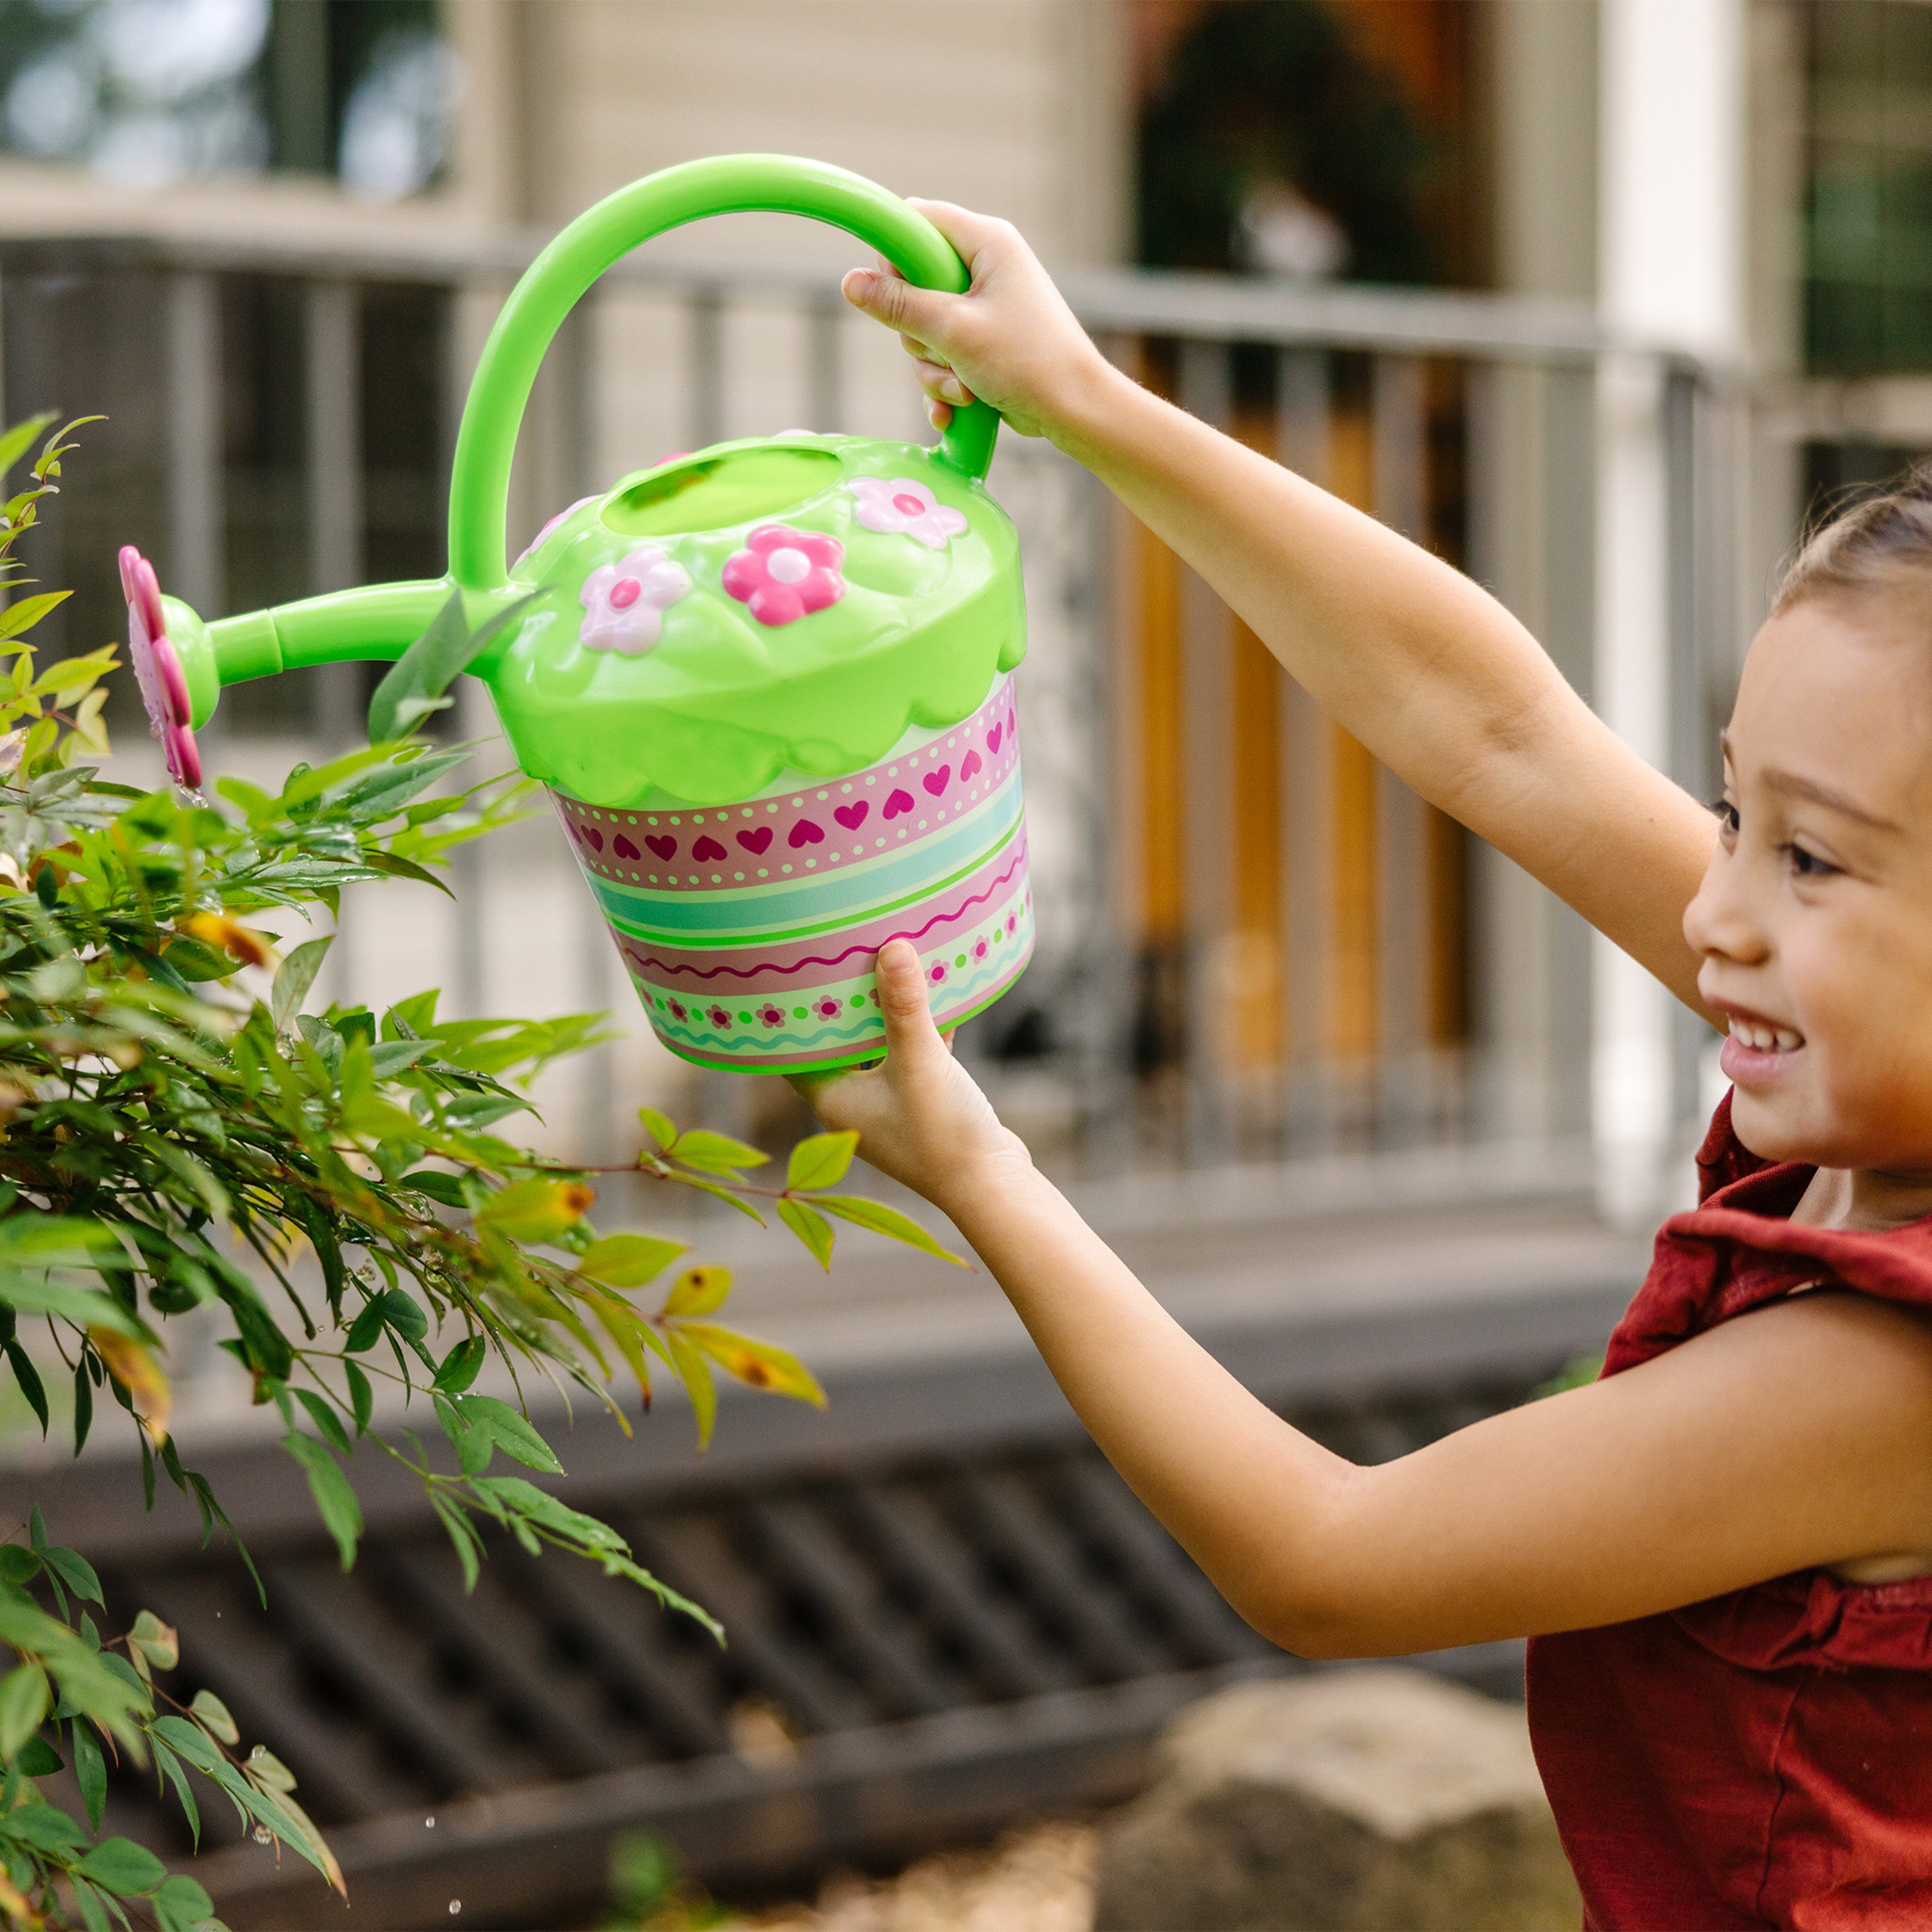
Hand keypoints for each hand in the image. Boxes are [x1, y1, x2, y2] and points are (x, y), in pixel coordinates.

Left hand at [791, 939, 1030, 1214]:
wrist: (992, 1185)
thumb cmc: (943, 1134)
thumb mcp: (921, 1061)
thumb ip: (905, 1006)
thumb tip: (892, 947)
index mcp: (833, 1099)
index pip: (796, 1050)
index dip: (793, 1013)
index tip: (794, 972)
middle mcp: (854, 1103)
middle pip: (839, 1041)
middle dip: (846, 1001)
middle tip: (844, 952)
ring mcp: (889, 1105)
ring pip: (879, 1046)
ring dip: (887, 1011)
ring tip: (889, 960)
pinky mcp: (923, 1103)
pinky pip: (913, 1054)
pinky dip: (921, 1027)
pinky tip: (940, 990)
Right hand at [842, 200, 1116, 443]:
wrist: (1076, 410)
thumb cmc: (1028, 361)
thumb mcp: (954, 331)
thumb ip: (900, 306)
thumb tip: (850, 283)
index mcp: (987, 242)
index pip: (918, 220)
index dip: (894, 253)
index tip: (888, 293)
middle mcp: (986, 267)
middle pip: (914, 285)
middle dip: (918, 334)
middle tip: (943, 353)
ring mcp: (985, 307)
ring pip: (925, 330)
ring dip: (934, 369)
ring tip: (963, 389)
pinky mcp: (985, 343)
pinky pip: (943, 357)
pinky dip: (945, 385)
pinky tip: (956, 410)